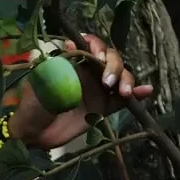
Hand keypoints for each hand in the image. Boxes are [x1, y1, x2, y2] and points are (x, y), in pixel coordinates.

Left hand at [8, 34, 153, 149]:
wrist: (34, 134)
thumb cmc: (32, 105)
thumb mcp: (39, 82)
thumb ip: (53, 65)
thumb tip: (65, 45)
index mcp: (74, 62)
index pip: (91, 45)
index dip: (97, 46)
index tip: (97, 57)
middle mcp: (89, 72)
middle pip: (111, 59)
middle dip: (113, 66)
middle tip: (107, 82)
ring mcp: (98, 89)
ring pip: (121, 77)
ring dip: (126, 80)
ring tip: (122, 92)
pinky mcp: (104, 107)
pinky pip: (123, 99)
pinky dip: (137, 94)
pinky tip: (146, 91)